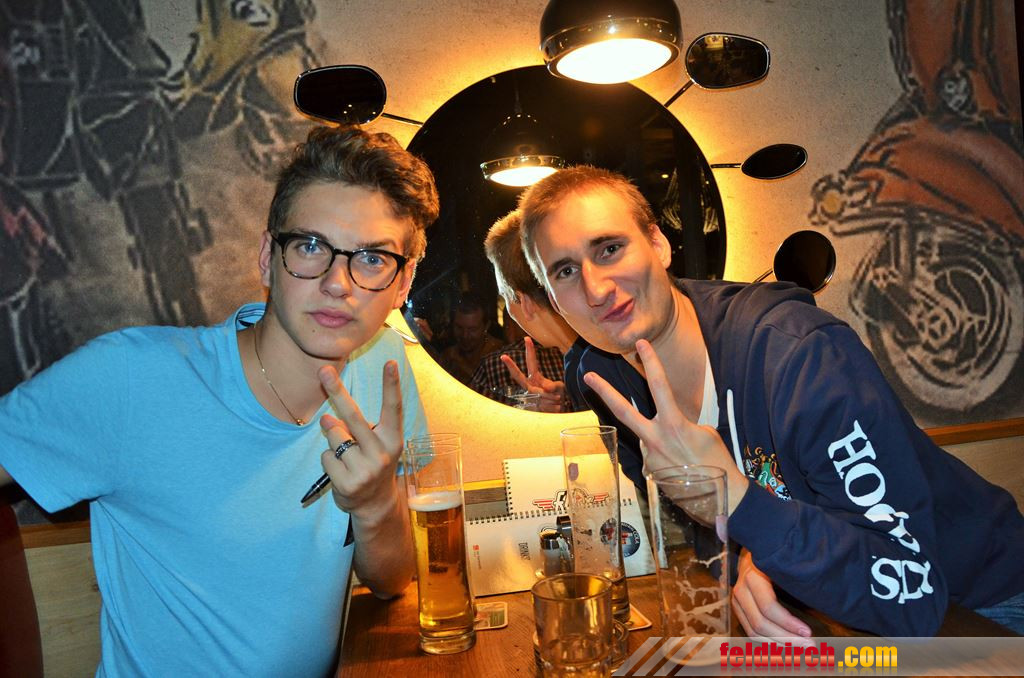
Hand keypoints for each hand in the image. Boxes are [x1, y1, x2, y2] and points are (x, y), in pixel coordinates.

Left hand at [318, 360, 403, 520]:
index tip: (390, 363)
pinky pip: (326, 457)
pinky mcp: (348, 483)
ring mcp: (366, 470)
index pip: (393, 408)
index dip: (391, 385)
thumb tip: (327, 419)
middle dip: (337, 392)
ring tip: (345, 454)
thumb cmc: (373, 463)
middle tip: (323, 371)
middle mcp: (382, 453)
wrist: (375, 504)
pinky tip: (340, 469)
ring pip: (335, 437)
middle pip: (354, 417)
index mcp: (393, 439)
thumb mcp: (375, 443)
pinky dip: (328, 459)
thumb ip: (356, 427)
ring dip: (333, 439)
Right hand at [499, 336, 566, 412]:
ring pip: (541, 395)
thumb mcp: (559, 387)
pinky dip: (554, 407)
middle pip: (517, 376)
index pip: (532, 363)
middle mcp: (529, 386)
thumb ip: (553, 386)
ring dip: (553, 398)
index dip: (530, 351)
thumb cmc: (557, 395)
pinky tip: (555, 408)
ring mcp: (529, 397)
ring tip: (558, 400)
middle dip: (511, 366)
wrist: (557, 411)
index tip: (527, 338)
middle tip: (503, 356)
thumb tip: (545, 389)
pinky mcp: (531, 407)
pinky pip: (545, 405)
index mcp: (535, 378)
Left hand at [582, 339, 748, 511]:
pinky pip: (654, 455)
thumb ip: (682, 424)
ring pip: (647, 437)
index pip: (658, 386)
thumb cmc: (717, 462)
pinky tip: (681, 467)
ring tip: (685, 456)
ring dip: (660, 440)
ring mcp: (649, 456)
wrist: (721, 498)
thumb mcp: (704, 433)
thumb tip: (669, 426)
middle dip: (604, 391)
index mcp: (673, 423)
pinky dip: (665, 456)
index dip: (651, 362)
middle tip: (589, 376)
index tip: (641, 344)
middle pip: (623, 410)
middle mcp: (655, 438)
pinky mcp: (648, 471)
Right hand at [732, 548, 813, 643]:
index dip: (788, 622)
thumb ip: (795, 581)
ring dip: (778, 644)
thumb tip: (821, 602)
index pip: (768, 607)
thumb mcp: (783, 565)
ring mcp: (736, 601)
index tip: (808, 632)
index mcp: (753, 577)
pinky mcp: (738, 610)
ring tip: (800, 647)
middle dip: (785, 638)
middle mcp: (741, 590)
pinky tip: (786, 645)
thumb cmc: (775, 559)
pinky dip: (769, 642)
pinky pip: (751, 632)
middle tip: (808, 645)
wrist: (754, 553)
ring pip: (754, 631)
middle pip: (760, 623)